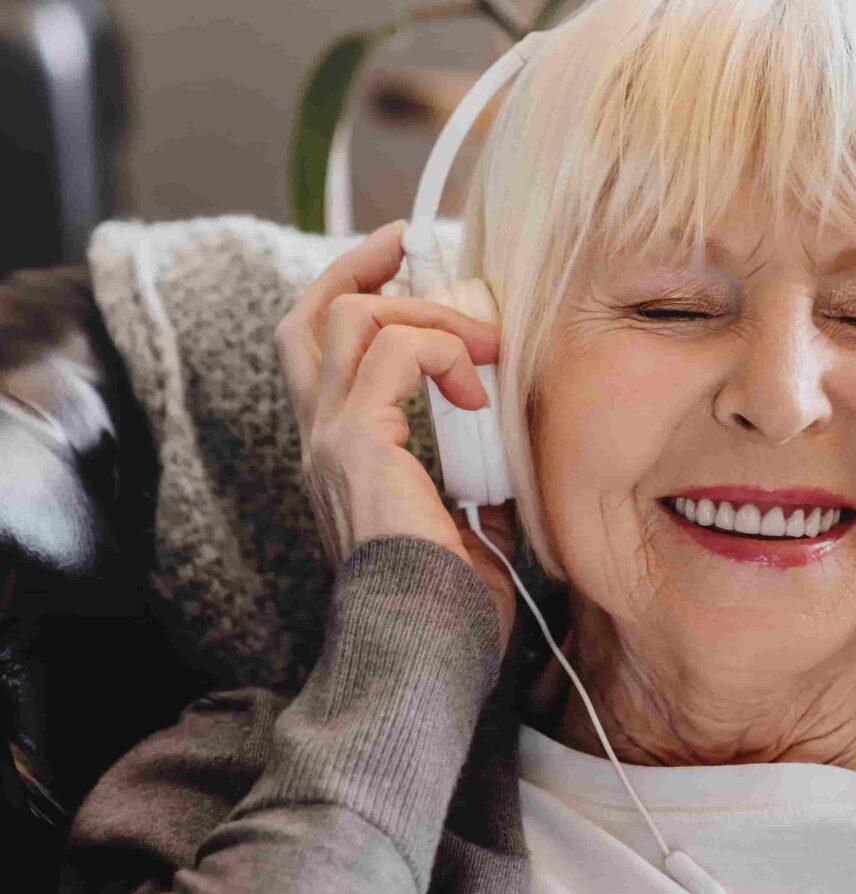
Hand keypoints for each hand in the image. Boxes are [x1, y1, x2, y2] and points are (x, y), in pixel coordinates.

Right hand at [274, 218, 518, 654]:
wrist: (429, 650)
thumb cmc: (450, 610)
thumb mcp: (470, 530)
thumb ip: (475, 484)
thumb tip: (506, 458)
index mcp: (342, 457)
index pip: (321, 353)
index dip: (356, 297)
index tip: (404, 266)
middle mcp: (321, 441)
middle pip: (311, 317)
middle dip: (361, 265)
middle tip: (412, 243)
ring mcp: (330, 441)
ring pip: (351, 319)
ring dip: (426, 312)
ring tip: (483, 344)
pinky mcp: (356, 446)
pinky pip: (393, 354)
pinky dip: (442, 350)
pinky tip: (479, 389)